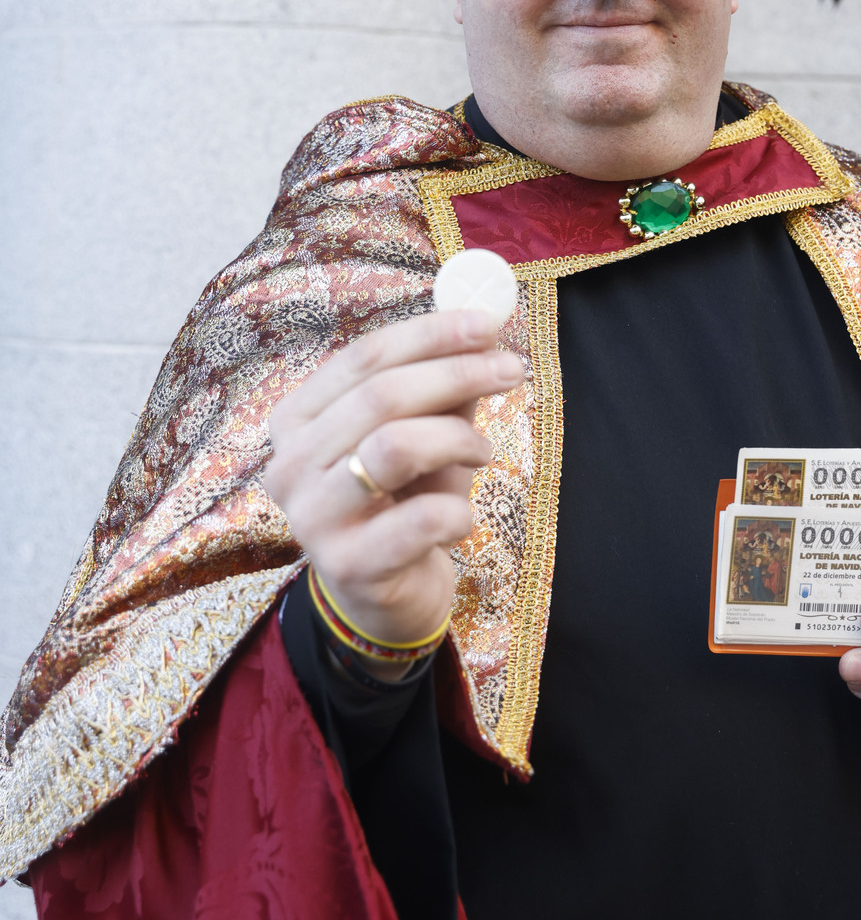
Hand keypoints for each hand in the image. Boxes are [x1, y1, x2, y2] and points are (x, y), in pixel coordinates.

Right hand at [264, 310, 524, 676]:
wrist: (386, 595)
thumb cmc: (403, 499)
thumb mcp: (423, 432)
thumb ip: (444, 386)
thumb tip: (484, 328)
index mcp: (298, 417)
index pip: (364, 357)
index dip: (430, 335)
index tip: (488, 324)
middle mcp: (290, 463)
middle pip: (380, 395)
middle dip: (456, 374)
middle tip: (511, 371)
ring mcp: (311, 517)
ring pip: (393, 446)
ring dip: (456, 438)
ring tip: (483, 451)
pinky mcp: (346, 565)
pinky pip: (418, 519)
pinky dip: (457, 510)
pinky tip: (462, 516)